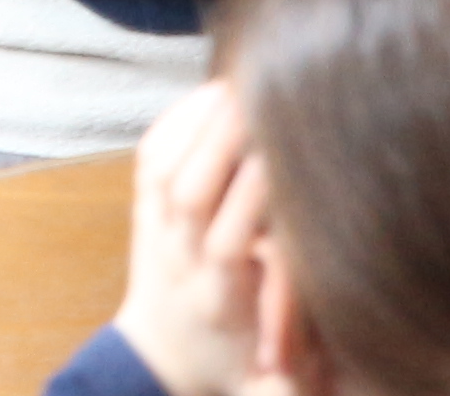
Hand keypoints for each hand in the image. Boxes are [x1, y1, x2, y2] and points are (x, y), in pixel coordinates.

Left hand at [114, 81, 280, 395]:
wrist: (163, 358)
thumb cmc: (234, 364)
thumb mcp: (275, 376)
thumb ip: (298, 363)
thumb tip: (306, 361)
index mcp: (218, 303)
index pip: (228, 248)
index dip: (252, 202)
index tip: (283, 162)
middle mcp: (178, 261)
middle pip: (189, 194)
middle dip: (224, 143)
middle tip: (262, 97)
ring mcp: (154, 231)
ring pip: (163, 169)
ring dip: (200, 121)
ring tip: (240, 82)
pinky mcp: (143, 207)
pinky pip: (150, 156)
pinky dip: (178, 120)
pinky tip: (211, 92)